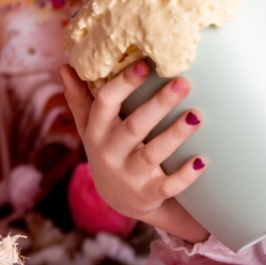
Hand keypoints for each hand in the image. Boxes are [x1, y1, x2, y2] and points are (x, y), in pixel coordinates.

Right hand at [60, 63, 209, 242]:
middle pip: (135, 126)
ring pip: (152, 155)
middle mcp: (110, 153)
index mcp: (97, 131)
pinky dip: (184, 176)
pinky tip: (201, 161)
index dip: (123, 84)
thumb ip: (80, 99)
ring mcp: (129, 176)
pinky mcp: (148, 194)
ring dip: (175, 135)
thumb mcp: (90, 127)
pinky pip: (167, 187)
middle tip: (183, 82)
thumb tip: (64, 67)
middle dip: (158, 104)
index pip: (105, 104)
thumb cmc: (108, 150)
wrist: (119, 200)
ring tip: (197, 115)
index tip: (144, 64)